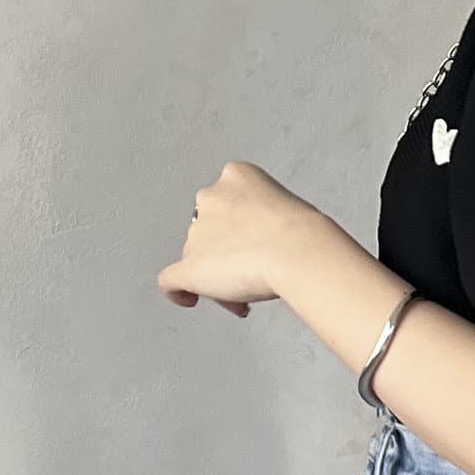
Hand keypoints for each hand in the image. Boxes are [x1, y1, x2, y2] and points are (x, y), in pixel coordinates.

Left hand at [158, 160, 325, 317]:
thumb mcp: (286, 205)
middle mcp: (210, 199)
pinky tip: (190, 298)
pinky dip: (179, 292)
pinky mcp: (190, 267)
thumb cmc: (303, 234)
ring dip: (217, 275)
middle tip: (251, 271)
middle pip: (207, 230)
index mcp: (235, 176)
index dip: (238, 227)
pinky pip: (171, 282)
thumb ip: (263, 218)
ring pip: (196, 257)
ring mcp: (197, 234)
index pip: (225, 202)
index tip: (254, 243)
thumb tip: (262, 244)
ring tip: (245, 290)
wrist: (298, 252)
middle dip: (226, 253)